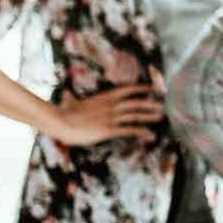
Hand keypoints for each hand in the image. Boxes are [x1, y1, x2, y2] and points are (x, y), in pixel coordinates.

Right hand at [48, 84, 163, 144]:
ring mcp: (110, 117)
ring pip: (135, 115)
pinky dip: (141, 131)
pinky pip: (128, 130)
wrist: (60, 121)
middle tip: (162, 105)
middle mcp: (110, 105)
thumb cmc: (63, 113)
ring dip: (149, 116)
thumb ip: (73, 99)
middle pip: (135, 103)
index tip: (153, 88)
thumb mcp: (71, 103)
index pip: (127, 90)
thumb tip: (66, 95)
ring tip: (160, 116)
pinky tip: (150, 134)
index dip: (141, 88)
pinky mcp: (108, 130)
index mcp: (104, 97)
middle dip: (149, 104)